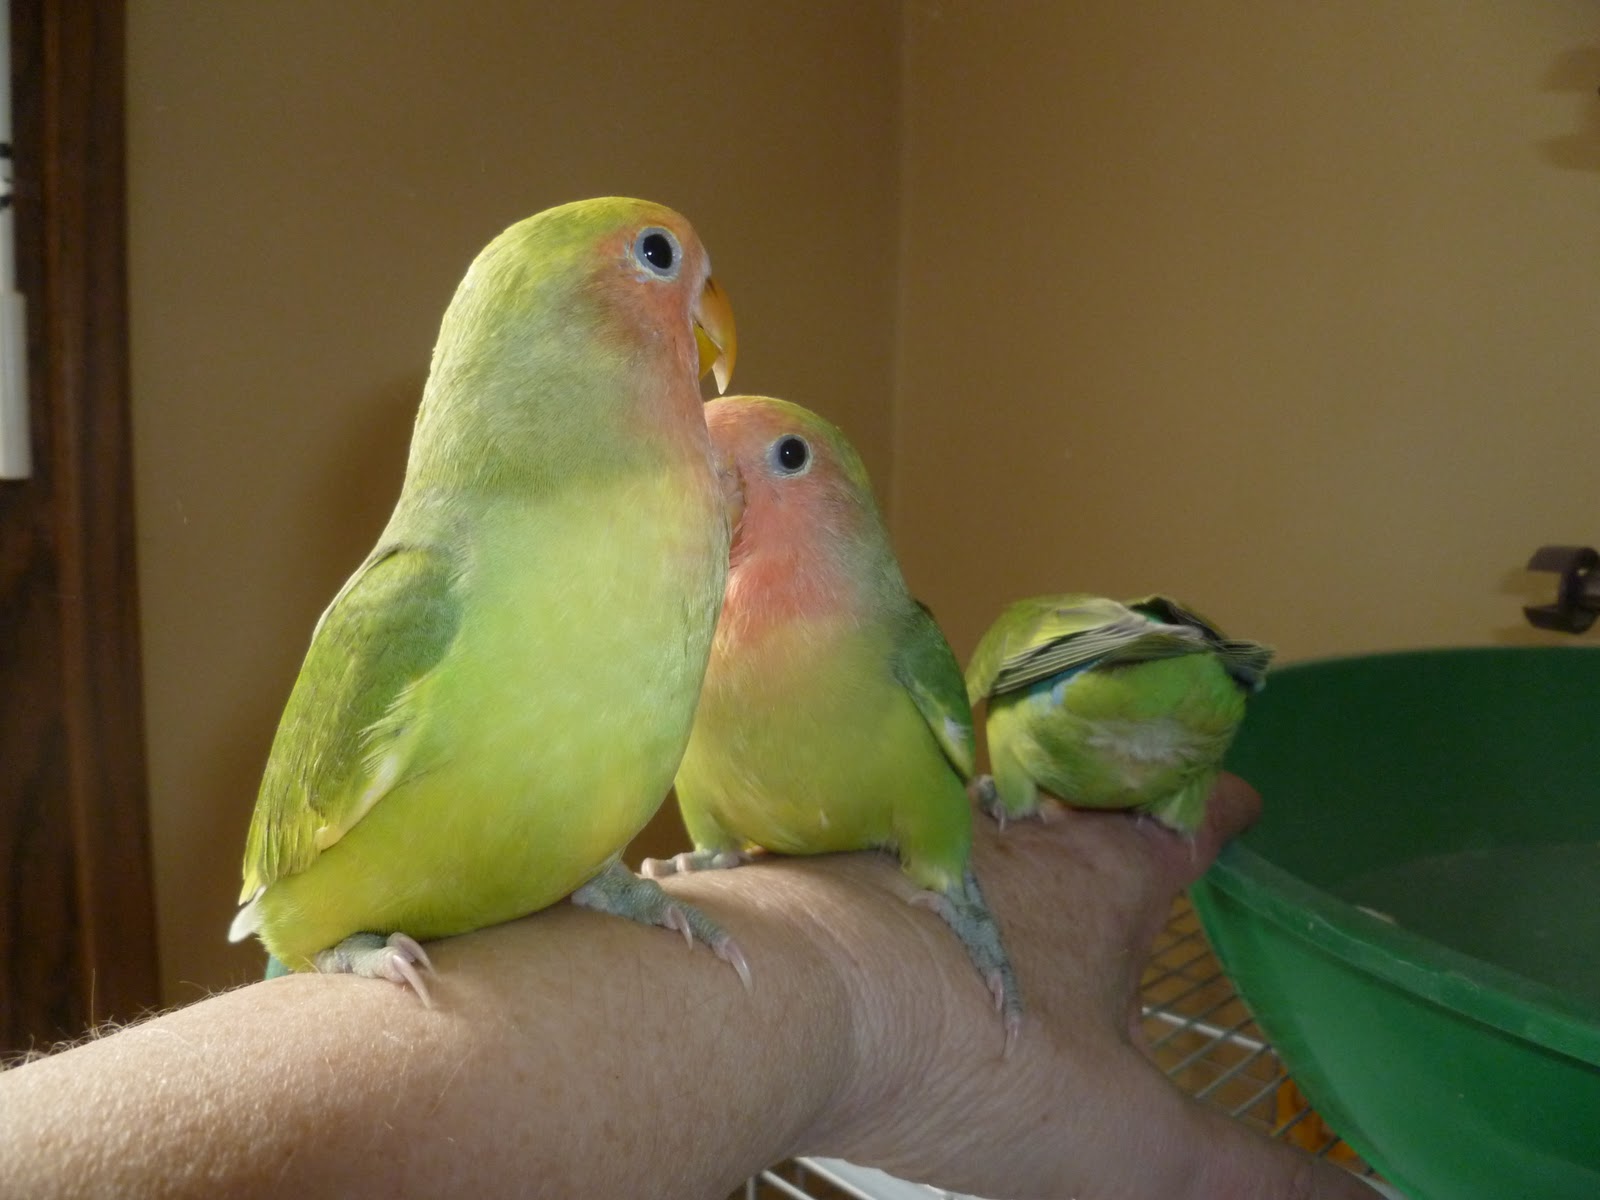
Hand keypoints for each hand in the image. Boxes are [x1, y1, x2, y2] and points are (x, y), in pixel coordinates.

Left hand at [708, 773, 1377, 1198]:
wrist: (787, 1001)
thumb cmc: (976, 1056)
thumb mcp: (1127, 1141)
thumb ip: (1245, 1176)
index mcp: (1098, 881)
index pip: (1180, 825)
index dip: (1217, 811)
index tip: (1242, 797)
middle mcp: (1010, 836)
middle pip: (1078, 800)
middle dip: (1113, 806)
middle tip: (1128, 814)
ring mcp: (916, 840)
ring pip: (985, 815)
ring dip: (1013, 827)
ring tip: (1024, 850)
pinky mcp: (832, 859)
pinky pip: (898, 841)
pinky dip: (920, 858)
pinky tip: (904, 897)